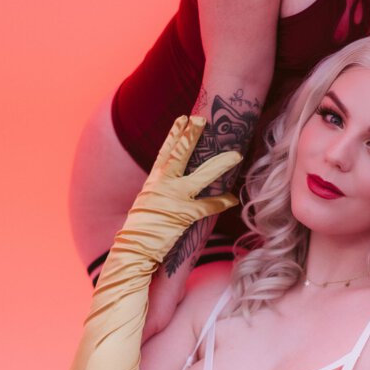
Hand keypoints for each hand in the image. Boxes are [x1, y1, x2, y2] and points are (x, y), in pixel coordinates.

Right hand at [113, 116, 239, 276]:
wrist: (133, 251)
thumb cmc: (141, 231)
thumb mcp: (147, 204)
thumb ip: (160, 191)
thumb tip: (171, 185)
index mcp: (154, 181)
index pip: (165, 152)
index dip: (175, 134)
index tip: (184, 118)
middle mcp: (162, 185)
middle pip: (179, 154)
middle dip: (191, 135)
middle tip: (202, 118)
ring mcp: (173, 199)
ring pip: (201, 176)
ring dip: (220, 165)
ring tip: (236, 155)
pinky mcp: (183, 215)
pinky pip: (208, 206)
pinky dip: (222, 202)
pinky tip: (232, 198)